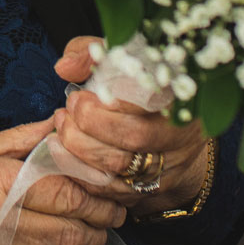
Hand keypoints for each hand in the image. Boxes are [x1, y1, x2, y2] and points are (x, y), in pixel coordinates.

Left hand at [52, 38, 211, 217]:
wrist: (174, 124)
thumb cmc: (142, 85)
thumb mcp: (121, 58)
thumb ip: (92, 53)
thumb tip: (64, 67)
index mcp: (180, 97)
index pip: (149, 101)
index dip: (110, 101)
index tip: (81, 95)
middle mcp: (181, 136)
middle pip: (134, 138)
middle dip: (89, 125)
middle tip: (67, 112)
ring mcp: (168, 167)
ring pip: (121, 169)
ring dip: (79, 150)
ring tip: (62, 129)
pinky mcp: (151, 189)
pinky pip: (112, 191)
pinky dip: (83, 175)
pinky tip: (65, 155)